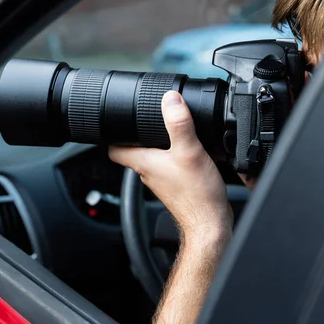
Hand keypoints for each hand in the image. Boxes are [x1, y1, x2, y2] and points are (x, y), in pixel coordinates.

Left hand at [109, 91, 232, 243]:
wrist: (210, 224)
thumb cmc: (196, 195)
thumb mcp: (188, 151)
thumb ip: (179, 124)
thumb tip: (170, 100)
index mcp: (143, 163)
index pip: (114, 149)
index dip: (113, 134)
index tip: (119, 120)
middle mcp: (149, 172)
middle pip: (135, 150)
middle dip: (142, 133)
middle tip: (151, 118)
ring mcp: (163, 179)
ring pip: (156, 157)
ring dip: (164, 144)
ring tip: (177, 130)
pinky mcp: (177, 185)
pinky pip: (173, 165)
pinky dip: (180, 155)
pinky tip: (196, 150)